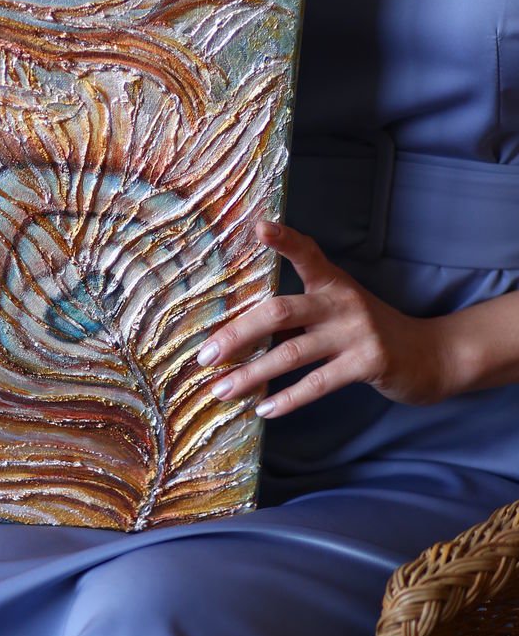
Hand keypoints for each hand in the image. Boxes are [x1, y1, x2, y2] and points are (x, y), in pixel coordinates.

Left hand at [197, 219, 454, 418]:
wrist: (431, 355)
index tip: (258, 227)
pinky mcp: (368, 362)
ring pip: (291, 353)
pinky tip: (264, 408)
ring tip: (222, 390)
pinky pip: (318, 382)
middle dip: (237, 334)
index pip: (306, 252)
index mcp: (331, 281)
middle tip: (205, 355)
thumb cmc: (367, 330)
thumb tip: (239, 331)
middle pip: (278, 311)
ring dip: (252, 374)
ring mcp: (356, 331)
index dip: (283, 240)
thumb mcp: (338, 307)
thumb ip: (299, 309)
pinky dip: (288, 398)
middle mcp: (341, 301)